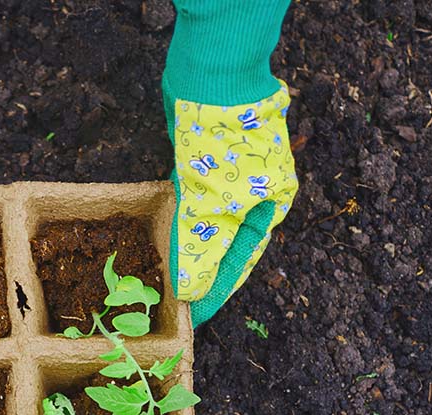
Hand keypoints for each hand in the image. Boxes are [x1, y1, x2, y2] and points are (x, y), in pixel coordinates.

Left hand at [167, 82, 297, 325]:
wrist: (212, 79)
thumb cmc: (221, 143)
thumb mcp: (211, 205)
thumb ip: (201, 250)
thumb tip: (190, 293)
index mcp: (270, 207)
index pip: (242, 262)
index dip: (219, 292)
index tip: (197, 318)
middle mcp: (254, 195)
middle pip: (225, 246)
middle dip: (203, 275)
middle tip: (177, 306)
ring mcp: (228, 179)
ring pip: (206, 225)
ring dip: (188, 251)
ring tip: (166, 282)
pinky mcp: (202, 165)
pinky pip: (191, 205)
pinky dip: (178, 224)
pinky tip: (161, 242)